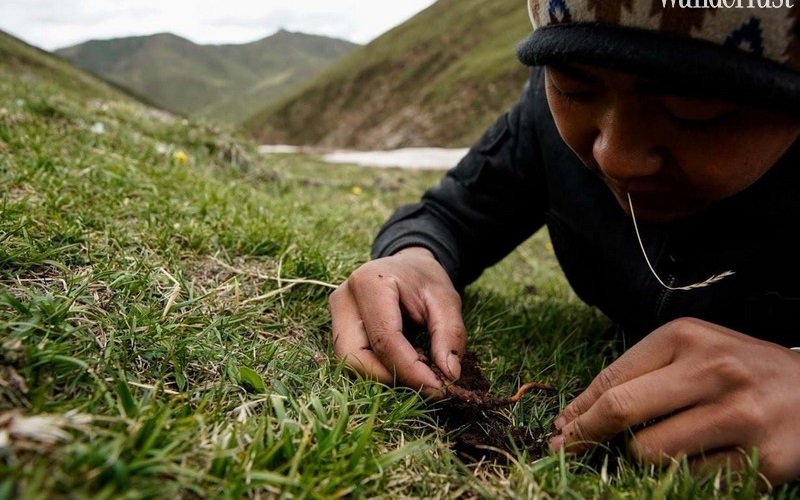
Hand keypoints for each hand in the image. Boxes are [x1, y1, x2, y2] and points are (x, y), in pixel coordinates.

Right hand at [329, 247, 466, 397]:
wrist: (406, 267)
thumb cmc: (425, 280)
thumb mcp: (447, 300)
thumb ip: (450, 334)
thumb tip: (449, 374)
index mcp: (369, 283)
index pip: (384, 339)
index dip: (411, 369)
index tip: (439, 387)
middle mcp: (344, 299)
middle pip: (355, 357)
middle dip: (392, 378)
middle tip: (427, 382)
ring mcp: (335, 315)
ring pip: (350, 364)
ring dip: (385, 376)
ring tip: (418, 369)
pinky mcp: (337, 330)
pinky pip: (353, 361)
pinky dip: (379, 370)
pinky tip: (403, 363)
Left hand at [550, 317, 799, 484]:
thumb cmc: (742, 371)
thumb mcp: (694, 352)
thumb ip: (642, 374)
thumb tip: (579, 415)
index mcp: (687, 337)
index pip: (613, 377)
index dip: (578, 408)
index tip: (560, 428)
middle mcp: (713, 369)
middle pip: (621, 409)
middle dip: (584, 434)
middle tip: (566, 448)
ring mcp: (740, 413)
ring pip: (649, 451)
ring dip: (641, 457)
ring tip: (662, 446)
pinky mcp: (764, 458)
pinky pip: (691, 478)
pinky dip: (683, 474)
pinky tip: (699, 459)